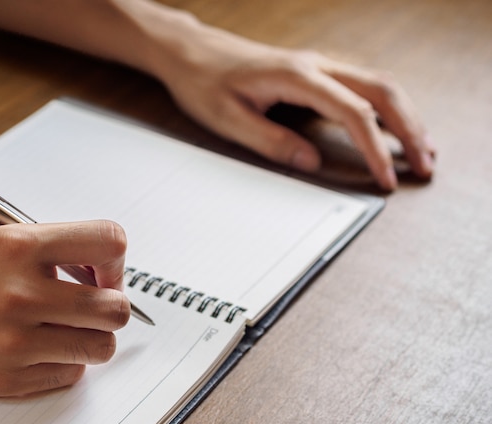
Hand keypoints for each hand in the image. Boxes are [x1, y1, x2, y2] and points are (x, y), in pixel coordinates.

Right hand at [0, 221, 129, 396]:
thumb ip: (46, 250)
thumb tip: (93, 267)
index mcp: (17, 246)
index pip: (108, 242)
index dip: (116, 260)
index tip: (105, 270)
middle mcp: (20, 293)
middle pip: (116, 307)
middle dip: (112, 305)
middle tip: (94, 302)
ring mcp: (14, 341)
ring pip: (101, 347)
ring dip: (92, 337)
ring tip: (69, 327)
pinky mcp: (5, 379)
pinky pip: (69, 375)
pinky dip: (63, 362)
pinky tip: (40, 348)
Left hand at [158, 27, 435, 190]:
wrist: (191, 52)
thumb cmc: (204, 82)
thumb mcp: (228, 119)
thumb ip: (271, 141)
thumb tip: (311, 163)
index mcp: (297, 76)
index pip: (354, 113)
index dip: (376, 148)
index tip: (387, 177)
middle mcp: (316, 65)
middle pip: (382, 91)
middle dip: (410, 129)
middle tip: (426, 164)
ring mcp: (318, 66)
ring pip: (378, 85)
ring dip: (405, 116)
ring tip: (423, 148)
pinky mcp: (314, 73)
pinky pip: (362, 86)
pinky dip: (386, 108)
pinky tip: (393, 126)